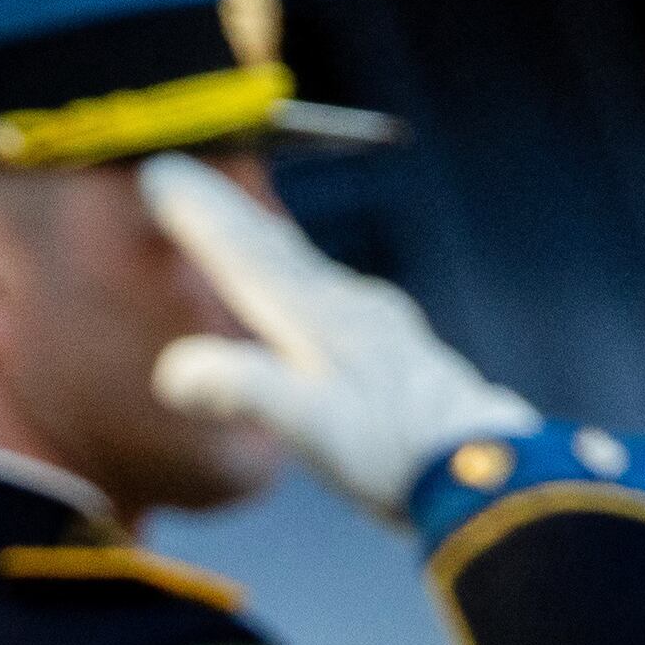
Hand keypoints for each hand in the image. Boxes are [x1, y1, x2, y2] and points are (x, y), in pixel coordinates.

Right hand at [142, 152, 536, 523]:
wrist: (484, 472)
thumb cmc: (394, 454)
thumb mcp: (311, 426)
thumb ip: (246, 389)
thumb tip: (174, 369)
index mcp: (317, 318)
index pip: (245, 255)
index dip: (201, 216)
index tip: (160, 172)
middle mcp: (347, 306)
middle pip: (273, 247)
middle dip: (223, 211)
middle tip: (181, 174)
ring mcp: (377, 325)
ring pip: (305, 267)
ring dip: (262, 241)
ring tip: (237, 224)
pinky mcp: (397, 351)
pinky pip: (334, 296)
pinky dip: (303, 280)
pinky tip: (316, 297)